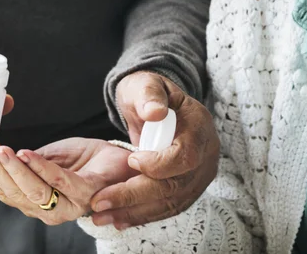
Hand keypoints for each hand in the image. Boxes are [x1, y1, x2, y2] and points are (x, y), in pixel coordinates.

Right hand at [0, 138, 138, 224]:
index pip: (6, 195)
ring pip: (34, 190)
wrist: (117, 158)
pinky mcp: (87, 192)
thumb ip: (22, 164)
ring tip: (0, 151)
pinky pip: (60, 180)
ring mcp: (70, 205)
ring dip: (14, 169)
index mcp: (37, 203)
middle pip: (16, 194)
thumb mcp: (46, 158)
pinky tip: (26, 153)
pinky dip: (41, 166)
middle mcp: (51, 210)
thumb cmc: (82, 159)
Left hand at [90, 71, 219, 228]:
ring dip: (135, 212)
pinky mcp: (188, 188)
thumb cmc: (149, 94)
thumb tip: (155, 112)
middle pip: (175, 185)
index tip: (131, 160)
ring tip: (103, 216)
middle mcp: (206, 154)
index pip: (186, 156)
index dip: (159, 164)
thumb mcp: (147, 85)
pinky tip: (119, 220)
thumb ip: (149, 95)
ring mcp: (199, 174)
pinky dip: (143, 215)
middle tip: (100, 201)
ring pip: (170, 202)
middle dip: (135, 195)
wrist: (157, 106)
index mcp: (199, 126)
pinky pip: (168, 207)